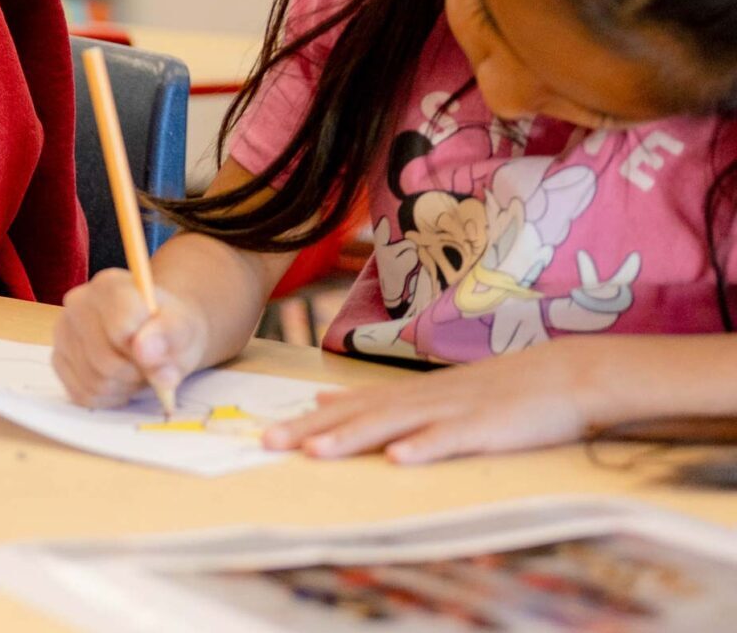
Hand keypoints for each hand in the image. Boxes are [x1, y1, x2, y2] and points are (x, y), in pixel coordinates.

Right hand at [53, 271, 212, 408]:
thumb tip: (145, 351)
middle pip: (104, 360)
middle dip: (135, 374)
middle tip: (150, 368)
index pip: (121, 328)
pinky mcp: (58, 360)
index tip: (161, 352)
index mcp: (109, 285)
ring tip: (136, 373)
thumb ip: (169, 334)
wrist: (158, 336)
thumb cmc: (169, 329)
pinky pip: (83, 394)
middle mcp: (78, 303)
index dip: (146, 352)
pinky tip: (120, 382)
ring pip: (93, 381)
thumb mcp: (183, 328)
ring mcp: (63, 332)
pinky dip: (108, 397)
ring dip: (123, 388)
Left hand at [260, 343, 604, 464]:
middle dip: (312, 429)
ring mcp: (453, 410)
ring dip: (353, 437)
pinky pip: (451, 438)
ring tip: (315, 451)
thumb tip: (325, 396)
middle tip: (268, 442)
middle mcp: (423, 398)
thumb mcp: (433, 389)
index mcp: (411, 393)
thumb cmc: (500, 388)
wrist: (567, 374)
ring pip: (394, 423)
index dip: (308, 419)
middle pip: (359, 414)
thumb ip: (381, 396)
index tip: (266, 429)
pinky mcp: (486, 426)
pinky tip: (399, 458)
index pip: (350, 405)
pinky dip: (424, 446)